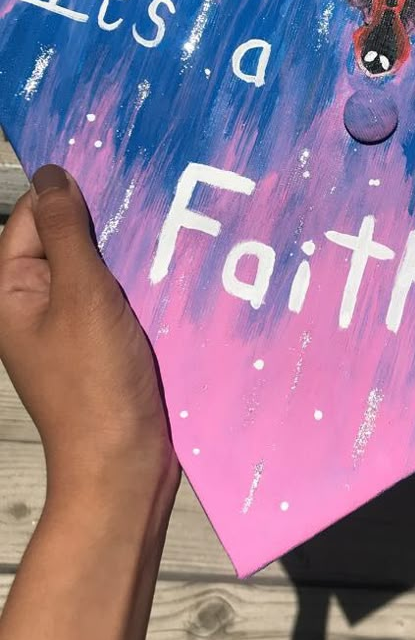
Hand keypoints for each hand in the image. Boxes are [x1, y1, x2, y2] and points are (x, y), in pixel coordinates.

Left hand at [0, 165, 178, 505]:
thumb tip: (53, 174)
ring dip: (130, 254)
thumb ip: (68, 232)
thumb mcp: (81, 295)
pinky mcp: (103, 341)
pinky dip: (142, 284)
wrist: (123, 466)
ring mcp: (71, 323)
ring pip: (100, 266)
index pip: (33, 217)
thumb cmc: (94, 383)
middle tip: (153, 203)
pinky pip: (119, 295)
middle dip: (106, 223)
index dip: (70, 195)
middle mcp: (36, 302)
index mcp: (12, 290)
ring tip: (170, 235)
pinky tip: (173, 274)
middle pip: (68, 238)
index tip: (120, 175)